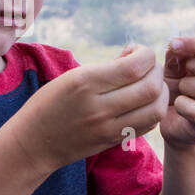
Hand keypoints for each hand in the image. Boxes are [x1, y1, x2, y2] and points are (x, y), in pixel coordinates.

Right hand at [11, 44, 167, 172]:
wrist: (33, 142)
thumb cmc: (49, 102)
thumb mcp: (71, 77)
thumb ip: (106, 69)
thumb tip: (137, 58)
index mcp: (85, 83)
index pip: (135, 66)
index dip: (145, 54)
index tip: (136, 51)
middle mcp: (99, 107)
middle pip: (150, 88)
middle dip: (156, 71)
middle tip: (146, 67)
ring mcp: (108, 127)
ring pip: (155, 110)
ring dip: (161, 93)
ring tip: (149, 84)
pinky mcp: (113, 141)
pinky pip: (148, 125)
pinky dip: (153, 110)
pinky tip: (143, 102)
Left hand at [160, 36, 194, 147]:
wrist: (173, 122)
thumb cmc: (178, 89)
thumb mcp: (176, 67)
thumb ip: (179, 54)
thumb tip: (177, 44)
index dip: (194, 43)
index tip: (173, 44)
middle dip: (193, 65)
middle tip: (181, 73)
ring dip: (184, 87)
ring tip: (182, 92)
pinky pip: (193, 109)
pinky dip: (179, 104)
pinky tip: (179, 107)